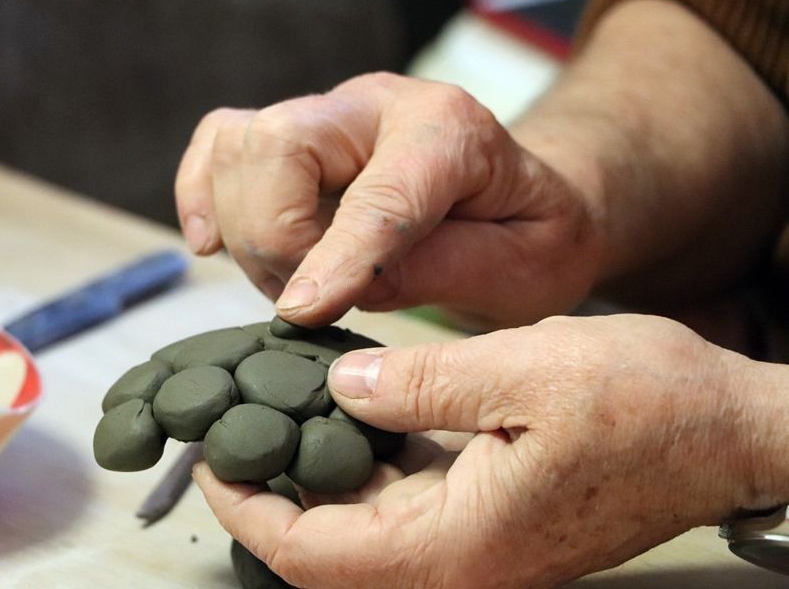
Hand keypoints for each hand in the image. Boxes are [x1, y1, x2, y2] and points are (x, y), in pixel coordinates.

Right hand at [175, 72, 603, 327]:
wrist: (523, 197)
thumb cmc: (532, 235)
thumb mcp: (523, 268)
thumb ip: (439, 270)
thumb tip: (337, 286)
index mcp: (452, 131)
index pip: (380, 194)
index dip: (336, 257)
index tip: (301, 313)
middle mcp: (379, 105)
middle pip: (279, 147)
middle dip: (277, 241)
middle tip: (311, 304)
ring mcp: (330, 114)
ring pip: (238, 147)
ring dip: (246, 233)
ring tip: (292, 283)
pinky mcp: (296, 134)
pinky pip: (220, 143)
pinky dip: (200, 194)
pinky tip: (212, 244)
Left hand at [194, 314, 777, 588]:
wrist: (725, 429)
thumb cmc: (648, 404)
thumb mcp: (525, 371)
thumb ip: (421, 382)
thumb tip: (341, 387)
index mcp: (459, 547)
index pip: (313, 554)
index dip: (247, 510)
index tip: (209, 458)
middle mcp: (460, 564)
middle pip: (326, 550)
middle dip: (270, 492)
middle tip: (235, 426)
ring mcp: (475, 547)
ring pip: (362, 528)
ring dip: (316, 476)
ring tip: (278, 412)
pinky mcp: (489, 519)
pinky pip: (403, 504)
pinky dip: (365, 464)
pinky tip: (350, 413)